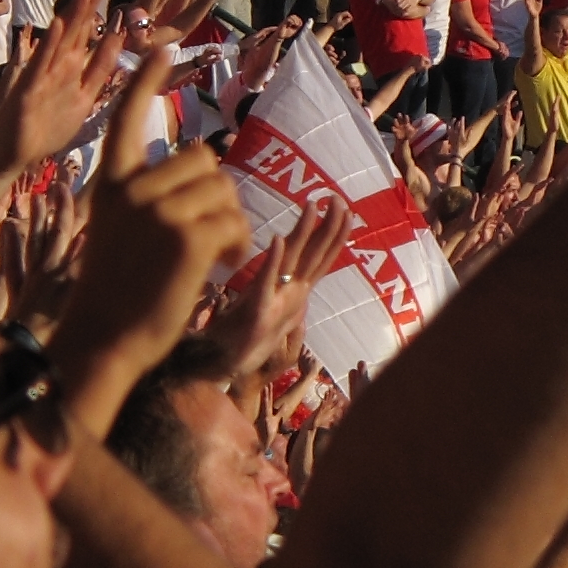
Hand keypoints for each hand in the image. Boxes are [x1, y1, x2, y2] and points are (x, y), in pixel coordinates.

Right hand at [0, 0, 119, 186]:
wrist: (11, 155)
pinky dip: (49, 45)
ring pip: (61, 41)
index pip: (86, 32)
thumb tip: (115, 44)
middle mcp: (57, 67)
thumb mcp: (82, 99)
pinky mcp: (30, 90)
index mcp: (70, 68)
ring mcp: (43, 76)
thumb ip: (97, 72)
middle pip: (76, 30)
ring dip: (72, 16)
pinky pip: (41, 65)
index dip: (96, 8)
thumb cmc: (44, 128)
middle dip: (88, 4)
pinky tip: (56, 25)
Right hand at [53, 49, 252, 439]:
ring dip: (230, 223)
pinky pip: (233, 221)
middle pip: (203, 159)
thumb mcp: (118, 230)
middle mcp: (132, 187)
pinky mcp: (186, 235)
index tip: (166, 46)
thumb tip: (202, 170)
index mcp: (110, 182)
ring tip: (214, 256)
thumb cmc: (116, 294)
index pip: (128, 115)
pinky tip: (223, 267)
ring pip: (223, 190)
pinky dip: (237, 245)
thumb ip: (146, 197)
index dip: (148, 79)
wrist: (103, 340)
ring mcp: (158, 209)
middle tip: (209, 234)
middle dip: (215, 194)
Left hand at [215, 195, 347, 381]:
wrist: (221, 367)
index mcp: (296, 294)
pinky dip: (274, 261)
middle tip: (340, 200)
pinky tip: (278, 240)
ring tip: (312, 206)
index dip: (335, 235)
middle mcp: (292, 297)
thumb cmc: (241, 337)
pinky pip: (267, 282)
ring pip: (297, 263)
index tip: (346, 209)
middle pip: (317, 257)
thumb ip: (279, 285)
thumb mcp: (266, 307)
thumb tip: (286, 267)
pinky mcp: (258, 314)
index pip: (321, 259)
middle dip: (330, 228)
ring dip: (306, 233)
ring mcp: (277, 305)